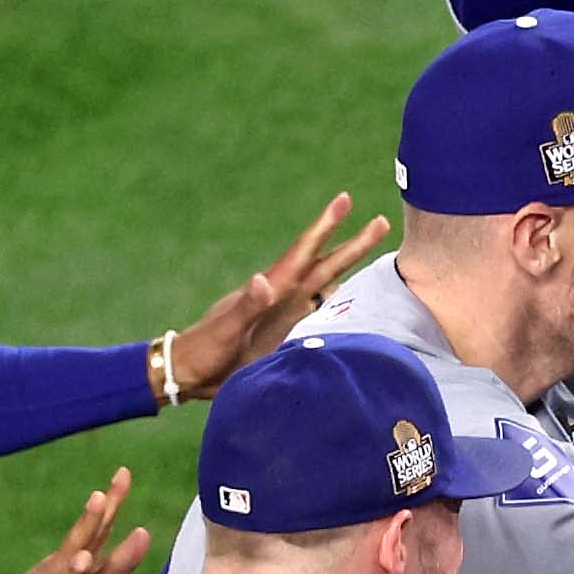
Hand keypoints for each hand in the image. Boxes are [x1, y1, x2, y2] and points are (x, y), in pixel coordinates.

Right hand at [0, 472, 154, 573]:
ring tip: (83, 559)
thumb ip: (119, 561)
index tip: (124, 471)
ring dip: (71, 569)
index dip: (111, 502)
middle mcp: (60, 571)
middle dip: (88, 521)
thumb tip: (145, 531)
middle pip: (77, 544)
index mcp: (75, 560)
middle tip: (99, 497)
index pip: (97, 528)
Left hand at [159, 195, 385, 402]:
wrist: (191, 373)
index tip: (344, 200)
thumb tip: (265, 280)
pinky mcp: (288, 334)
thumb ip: (247, 306)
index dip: (325, 226)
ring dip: (350, 271)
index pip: (304, 253)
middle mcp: (284, 298)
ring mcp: (287, 315)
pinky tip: (356, 301)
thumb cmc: (205, 350)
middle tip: (382, 222)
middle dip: (352, 244)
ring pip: (327, 287)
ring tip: (376, 257)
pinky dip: (341, 303)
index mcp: (272, 291)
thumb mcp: (225, 329)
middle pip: (325, 265)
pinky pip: (322, 314)